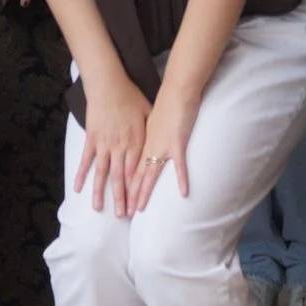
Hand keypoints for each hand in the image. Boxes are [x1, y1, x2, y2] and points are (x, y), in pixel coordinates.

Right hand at [76, 73, 151, 217]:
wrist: (109, 84)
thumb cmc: (130, 96)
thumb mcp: (149, 112)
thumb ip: (154, 129)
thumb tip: (163, 140)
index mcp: (136, 142)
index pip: (138, 172)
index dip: (137, 191)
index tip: (138, 206)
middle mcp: (120, 147)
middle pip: (121, 177)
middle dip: (121, 198)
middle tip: (122, 216)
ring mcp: (104, 144)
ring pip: (103, 173)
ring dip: (101, 192)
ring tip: (99, 209)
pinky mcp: (92, 139)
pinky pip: (86, 160)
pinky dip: (81, 175)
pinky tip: (77, 188)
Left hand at [125, 87, 197, 212]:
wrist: (176, 91)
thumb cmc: (165, 103)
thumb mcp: (152, 120)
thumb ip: (149, 135)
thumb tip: (147, 144)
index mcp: (141, 143)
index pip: (129, 169)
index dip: (124, 187)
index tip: (120, 201)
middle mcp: (147, 147)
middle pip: (134, 176)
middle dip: (129, 196)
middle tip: (123, 214)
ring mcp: (162, 147)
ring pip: (149, 175)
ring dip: (143, 193)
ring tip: (139, 210)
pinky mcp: (177, 143)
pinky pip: (179, 165)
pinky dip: (181, 179)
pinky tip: (184, 194)